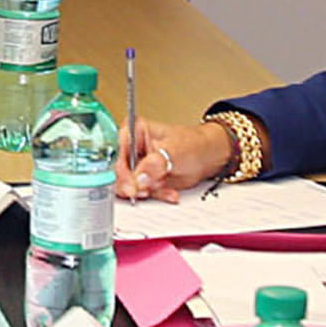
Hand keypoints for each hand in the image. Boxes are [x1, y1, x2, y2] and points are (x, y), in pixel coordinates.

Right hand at [119, 117, 233, 199]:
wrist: (208, 157)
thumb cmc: (193, 144)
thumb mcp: (174, 151)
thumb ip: (155, 164)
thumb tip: (138, 177)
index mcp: (133, 131)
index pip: (117, 154)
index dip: (122, 173)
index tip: (132, 185)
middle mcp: (132, 148)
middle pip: (119, 172)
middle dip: (135, 185)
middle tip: (148, 189)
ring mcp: (137, 165)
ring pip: (129, 185)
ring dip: (148, 191)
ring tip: (164, 187)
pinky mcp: (144, 179)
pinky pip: (142, 192)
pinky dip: (156, 195)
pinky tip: (169, 192)